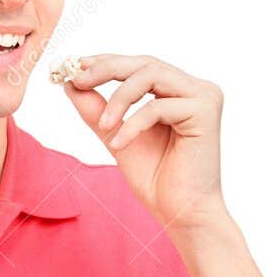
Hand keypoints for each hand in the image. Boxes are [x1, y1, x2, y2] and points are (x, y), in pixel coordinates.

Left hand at [60, 53, 226, 233]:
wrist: (180, 214)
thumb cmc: (156, 180)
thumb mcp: (116, 137)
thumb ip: (98, 111)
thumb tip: (71, 84)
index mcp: (177, 92)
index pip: (140, 65)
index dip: (107, 62)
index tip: (76, 67)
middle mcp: (194, 89)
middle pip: (146, 63)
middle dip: (107, 69)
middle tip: (78, 80)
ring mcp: (203, 97)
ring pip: (152, 75)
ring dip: (119, 98)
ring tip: (103, 124)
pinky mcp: (205, 112)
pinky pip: (158, 107)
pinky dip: (133, 124)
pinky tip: (119, 146)